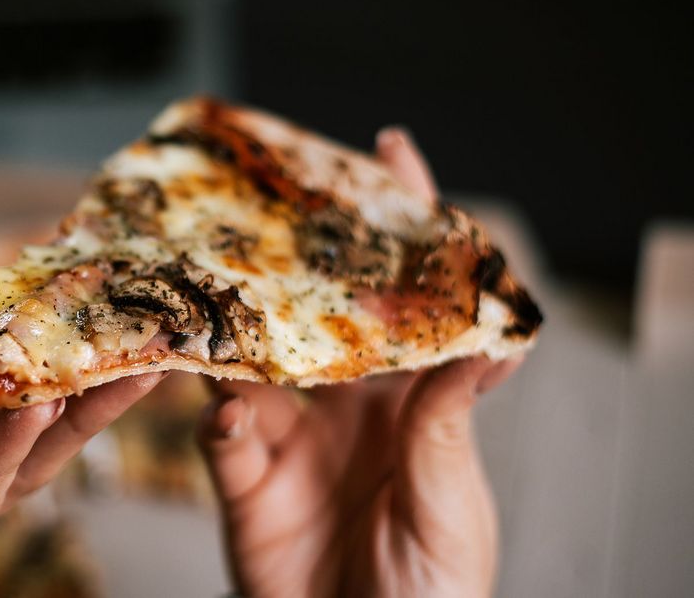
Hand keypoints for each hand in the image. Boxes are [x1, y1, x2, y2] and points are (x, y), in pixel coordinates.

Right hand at [197, 129, 523, 596]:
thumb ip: (448, 424)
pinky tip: (229, 416)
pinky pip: (219, 436)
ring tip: (223, 300)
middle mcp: (344, 408)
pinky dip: (219, 420)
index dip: (404, 228)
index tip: (391, 153)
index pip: (407, 302)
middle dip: (294, 258)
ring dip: (237, 334)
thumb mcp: (453, 502)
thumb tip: (488, 341)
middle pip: (316, 313)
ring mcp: (289, 440)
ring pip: (252, 362)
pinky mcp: (243, 481)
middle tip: (270, 206)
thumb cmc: (434, 593)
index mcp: (408, 402)